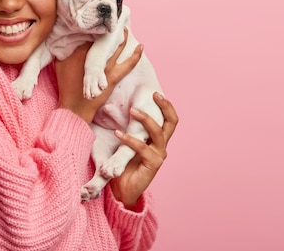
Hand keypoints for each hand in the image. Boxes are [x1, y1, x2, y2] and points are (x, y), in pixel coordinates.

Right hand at [54, 28, 142, 122]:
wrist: (75, 105)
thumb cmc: (66, 85)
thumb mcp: (60, 63)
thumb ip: (65, 49)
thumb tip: (68, 37)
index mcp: (81, 50)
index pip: (91, 33)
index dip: (95, 26)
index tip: (98, 19)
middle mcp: (96, 55)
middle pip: (105, 37)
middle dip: (110, 27)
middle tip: (114, 18)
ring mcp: (107, 65)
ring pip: (117, 46)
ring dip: (122, 36)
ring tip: (124, 27)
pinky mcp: (114, 75)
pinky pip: (129, 63)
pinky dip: (136, 55)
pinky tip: (141, 46)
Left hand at [110, 92, 178, 208]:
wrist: (122, 190)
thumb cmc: (122, 163)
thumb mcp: (126, 141)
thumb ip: (126, 127)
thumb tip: (112, 105)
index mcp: (158, 138)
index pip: (169, 118)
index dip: (166, 104)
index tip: (155, 92)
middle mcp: (162, 145)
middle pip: (172, 121)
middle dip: (165, 106)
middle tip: (154, 94)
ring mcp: (159, 154)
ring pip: (157, 132)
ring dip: (145, 119)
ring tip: (132, 110)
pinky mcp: (153, 164)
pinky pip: (143, 148)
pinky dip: (130, 139)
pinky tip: (117, 133)